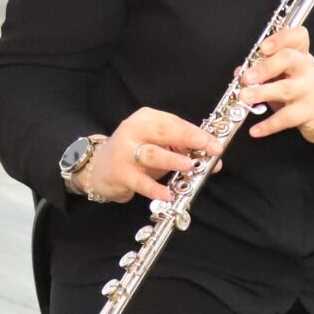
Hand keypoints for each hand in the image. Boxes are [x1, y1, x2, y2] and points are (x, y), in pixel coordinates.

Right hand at [83, 107, 220, 203]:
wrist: (98, 167)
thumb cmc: (135, 153)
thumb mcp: (158, 145)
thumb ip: (184, 150)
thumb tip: (214, 161)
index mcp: (146, 118)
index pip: (174, 122)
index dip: (197, 133)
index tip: (215, 143)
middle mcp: (134, 131)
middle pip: (164, 132)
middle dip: (189, 139)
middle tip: (210, 148)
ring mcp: (125, 152)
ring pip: (152, 154)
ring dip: (172, 160)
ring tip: (190, 165)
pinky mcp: (120, 173)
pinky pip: (140, 182)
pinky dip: (155, 189)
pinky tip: (169, 194)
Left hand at [243, 26, 313, 147]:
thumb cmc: (305, 93)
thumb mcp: (288, 77)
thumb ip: (265, 72)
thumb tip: (240, 72)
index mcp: (301, 56)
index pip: (297, 37)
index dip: (280, 39)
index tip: (263, 47)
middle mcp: (307, 69)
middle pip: (288, 59)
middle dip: (265, 67)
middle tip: (247, 77)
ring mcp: (310, 90)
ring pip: (285, 89)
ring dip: (262, 92)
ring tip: (245, 97)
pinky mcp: (309, 113)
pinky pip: (286, 119)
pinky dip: (269, 125)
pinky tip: (255, 130)